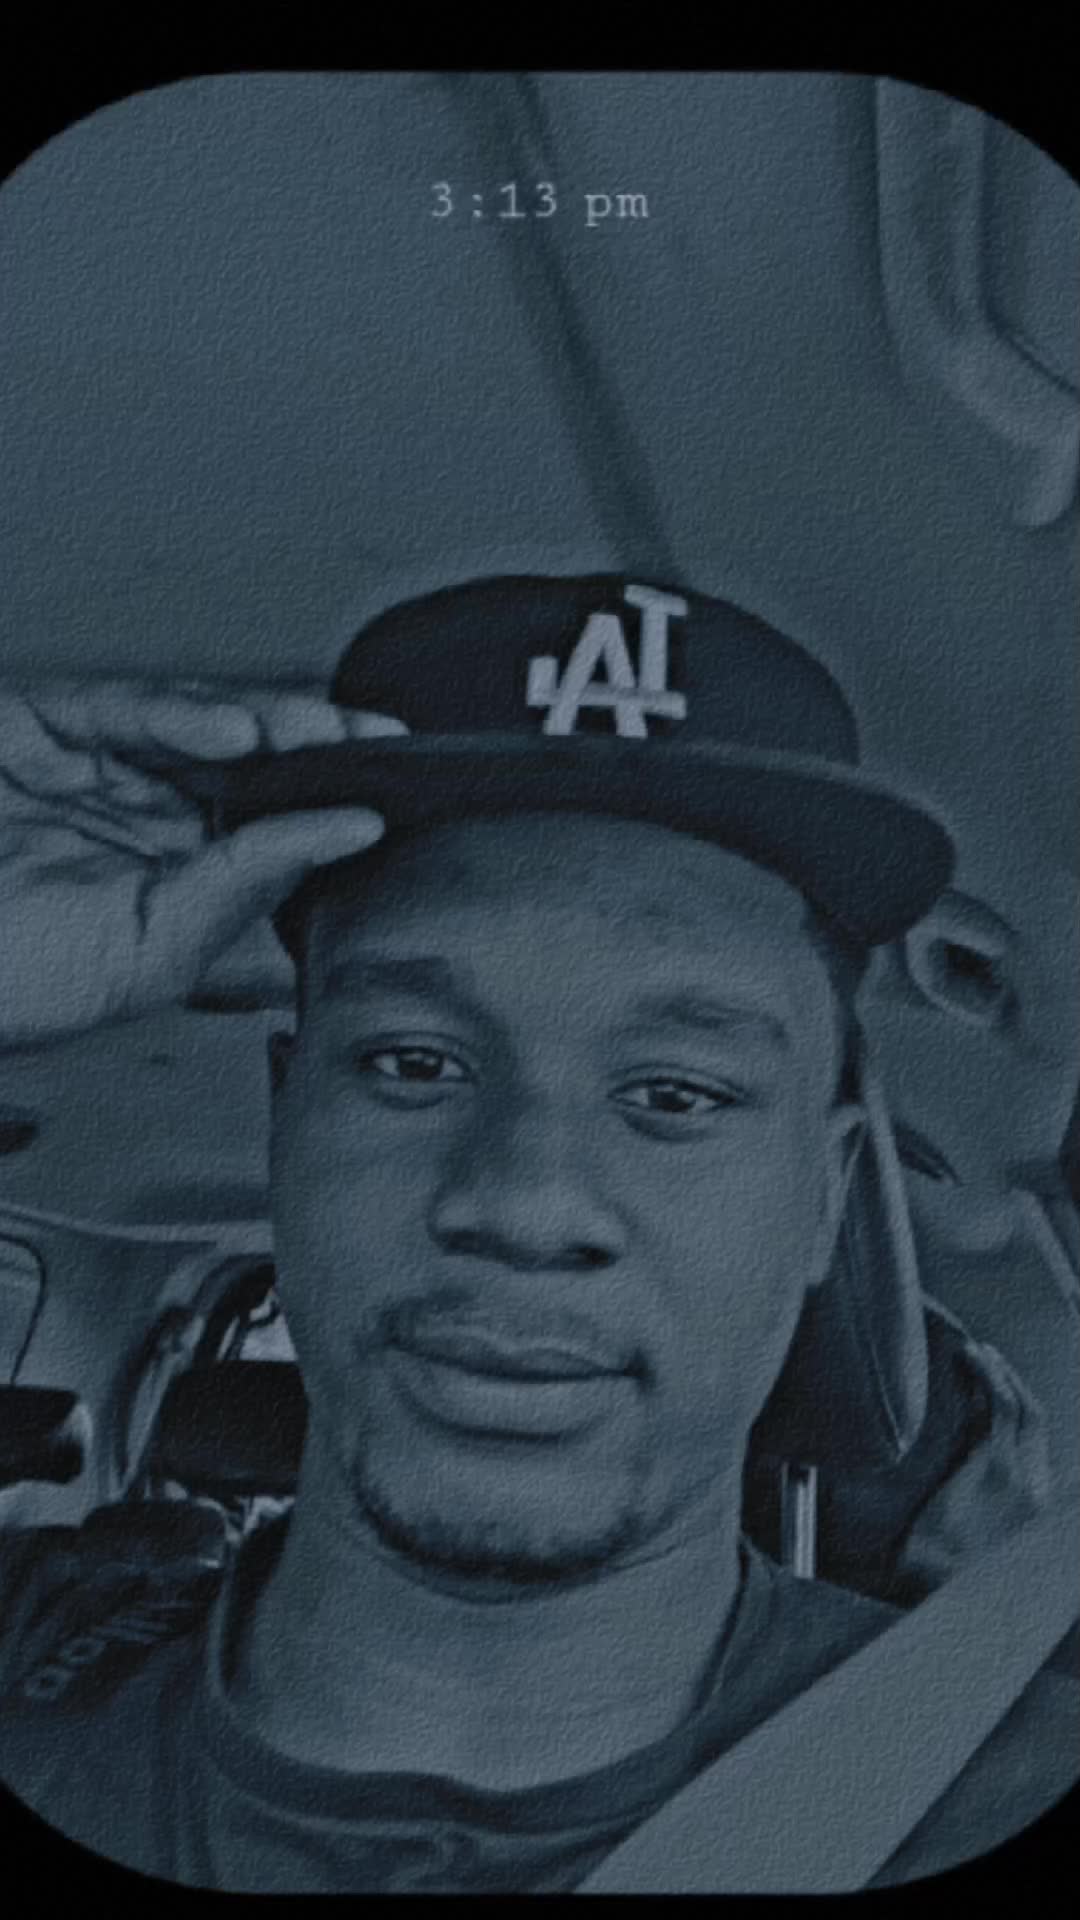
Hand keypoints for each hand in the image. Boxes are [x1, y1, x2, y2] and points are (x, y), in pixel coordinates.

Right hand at [0, 677, 403, 1046]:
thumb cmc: (16, 979)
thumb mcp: (157, 952)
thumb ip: (246, 888)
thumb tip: (340, 835)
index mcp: (180, 871)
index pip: (275, 819)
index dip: (333, 797)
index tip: (398, 788)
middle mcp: (144, 810)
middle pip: (251, 758)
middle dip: (319, 746)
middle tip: (378, 744)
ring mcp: (95, 763)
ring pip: (198, 721)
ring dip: (266, 721)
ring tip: (317, 734)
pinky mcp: (43, 723)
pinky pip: (122, 707)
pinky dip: (180, 712)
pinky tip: (234, 731)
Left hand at [897, 1322, 1050, 1596]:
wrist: (937, 1586)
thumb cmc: (941, 1571)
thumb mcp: (972, 1542)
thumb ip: (977, 1508)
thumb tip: (958, 1478)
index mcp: (1034, 1511)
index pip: (1036, 1445)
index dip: (1021, 1411)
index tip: (1000, 1388)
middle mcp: (1038, 1491)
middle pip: (1036, 1421)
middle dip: (1014, 1384)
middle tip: (989, 1360)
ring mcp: (1022, 1477)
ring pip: (1023, 1407)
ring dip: (1001, 1373)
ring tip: (976, 1352)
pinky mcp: (997, 1467)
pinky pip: (1002, 1405)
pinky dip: (990, 1375)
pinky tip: (971, 1359)